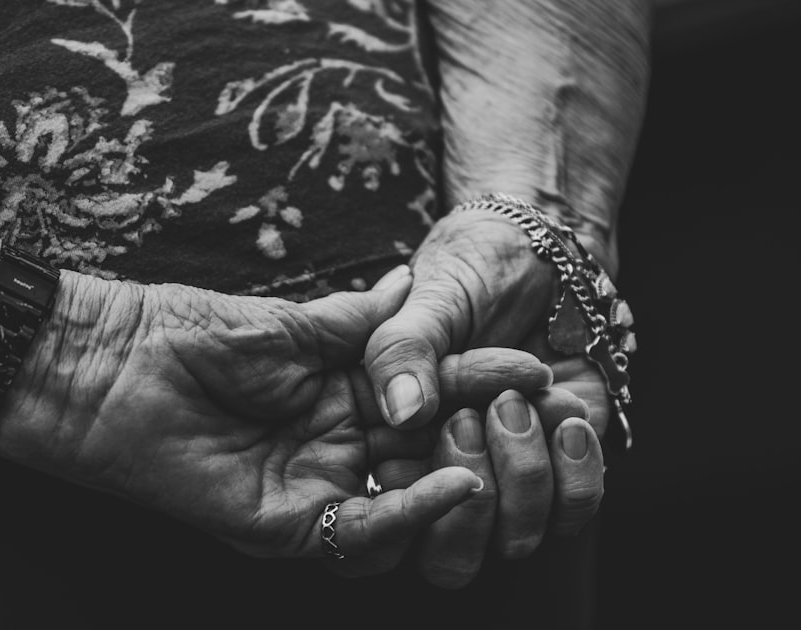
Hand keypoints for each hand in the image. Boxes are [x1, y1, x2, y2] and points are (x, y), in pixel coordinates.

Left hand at [0, 264, 554, 575]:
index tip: (535, 366)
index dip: (479, 381)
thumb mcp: (292, 323)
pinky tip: (458, 480)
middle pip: (430, 452)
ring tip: (504, 439)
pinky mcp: (289, 524)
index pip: (428, 394)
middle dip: (488, 434)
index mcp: (342, 393)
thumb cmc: (189, 331)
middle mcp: (339, 445)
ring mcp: (317, 486)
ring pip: (410, 504)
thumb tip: (412, 284)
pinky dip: (414, 512)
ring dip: (463, 474)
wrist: (108, 364)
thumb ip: (360, 322)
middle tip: (538, 411)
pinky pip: (364, 530)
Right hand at [363, 210, 610, 585]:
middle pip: (451, 560)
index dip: (414, 507)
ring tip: (520, 398)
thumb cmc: (471, 269)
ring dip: (524, 475)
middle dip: (471, 505)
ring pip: (516, 540)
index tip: (447, 435)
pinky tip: (565, 409)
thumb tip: (403, 411)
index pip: (390, 520)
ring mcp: (507, 476)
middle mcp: (447, 474)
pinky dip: (575, 468)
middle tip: (474, 418)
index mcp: (395, 448)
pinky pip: (574, 510)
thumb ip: (402, 349)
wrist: (540, 251)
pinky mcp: (563, 468)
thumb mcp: (429, 299)